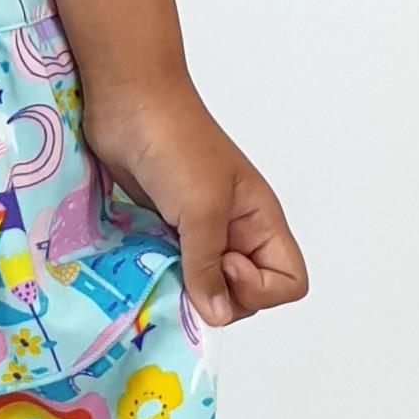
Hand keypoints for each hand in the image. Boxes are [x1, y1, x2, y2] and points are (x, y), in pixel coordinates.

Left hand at [78, 79, 308, 328]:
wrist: (129, 103)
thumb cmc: (175, 142)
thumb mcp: (201, 208)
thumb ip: (208, 266)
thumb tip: (217, 315)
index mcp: (260, 221)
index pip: (289, 281)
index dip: (260, 288)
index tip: (224, 262)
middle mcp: (235, 231)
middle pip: (247, 293)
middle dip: (220, 294)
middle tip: (188, 262)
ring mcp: (198, 231)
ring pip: (206, 286)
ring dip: (185, 287)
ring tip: (162, 263)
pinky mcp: (164, 228)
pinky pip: (173, 270)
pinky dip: (162, 275)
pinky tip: (144, 263)